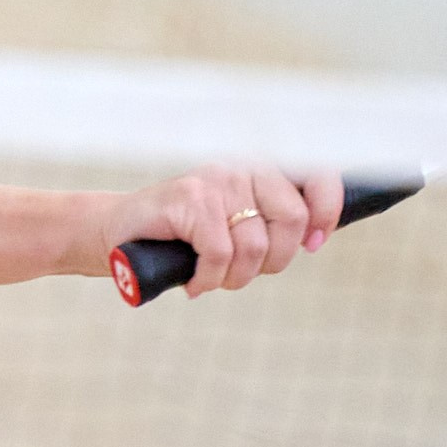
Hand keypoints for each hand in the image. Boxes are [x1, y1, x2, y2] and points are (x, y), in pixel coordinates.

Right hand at [99, 165, 345, 297]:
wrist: (119, 232)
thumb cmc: (184, 234)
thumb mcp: (235, 222)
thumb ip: (272, 220)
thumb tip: (318, 234)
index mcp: (261, 167)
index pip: (319, 174)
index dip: (326, 213)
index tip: (315, 243)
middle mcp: (242, 165)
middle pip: (293, 219)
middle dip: (273, 261)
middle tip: (242, 272)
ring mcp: (216, 180)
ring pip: (254, 246)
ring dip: (235, 279)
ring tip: (211, 277)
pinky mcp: (190, 199)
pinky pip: (220, 256)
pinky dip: (208, 280)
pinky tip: (193, 281)